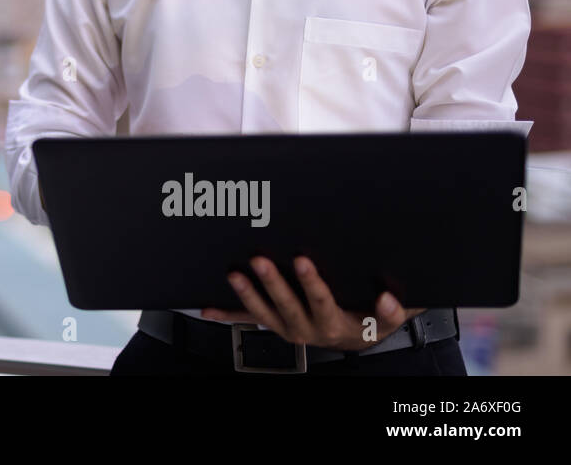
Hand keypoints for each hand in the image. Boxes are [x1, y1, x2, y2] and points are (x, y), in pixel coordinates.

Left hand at [200, 256, 426, 351]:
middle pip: (286, 305)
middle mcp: (306, 328)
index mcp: (333, 322)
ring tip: (233, 275)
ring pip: (262, 312)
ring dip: (246, 294)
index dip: (310, 282)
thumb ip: (391, 311)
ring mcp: (285, 326)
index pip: (321, 301)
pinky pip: (246, 320)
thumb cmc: (368, 320)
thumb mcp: (386, 319)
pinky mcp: (272, 323)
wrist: (354, 337)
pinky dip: (226, 315)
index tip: (302, 260)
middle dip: (272, 283)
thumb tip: (388, 298)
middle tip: (260, 260)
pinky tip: (207, 308)